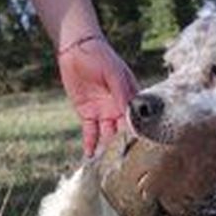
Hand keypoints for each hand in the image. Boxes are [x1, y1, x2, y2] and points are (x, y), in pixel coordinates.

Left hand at [56, 35, 138, 156]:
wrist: (76, 49)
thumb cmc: (100, 56)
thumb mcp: (114, 74)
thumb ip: (122, 94)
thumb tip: (132, 115)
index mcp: (131, 98)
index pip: (137, 120)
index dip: (138, 134)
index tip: (139, 151)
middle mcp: (119, 108)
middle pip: (123, 132)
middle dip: (123, 147)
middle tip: (123, 165)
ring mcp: (104, 112)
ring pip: (107, 135)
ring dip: (107, 149)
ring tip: (107, 166)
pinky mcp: (87, 114)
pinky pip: (90, 133)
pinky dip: (90, 144)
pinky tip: (90, 156)